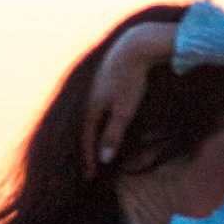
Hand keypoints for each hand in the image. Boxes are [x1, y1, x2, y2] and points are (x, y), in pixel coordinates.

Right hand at [82, 21, 178, 178]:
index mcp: (91, 107)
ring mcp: (95, 87)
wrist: (136, 46)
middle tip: (89, 166)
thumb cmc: (132, 80)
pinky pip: (98, 106)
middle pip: (86, 129)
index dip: (89, 159)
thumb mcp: (125, 111)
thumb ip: (113, 135)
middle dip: (87, 149)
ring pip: (92, 117)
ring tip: (94, 146)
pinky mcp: (104, 79)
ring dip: (93, 134)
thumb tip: (103, 161)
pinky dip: (99, 120)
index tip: (90, 177)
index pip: (87, 140)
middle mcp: (89, 98)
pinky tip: (105, 120)